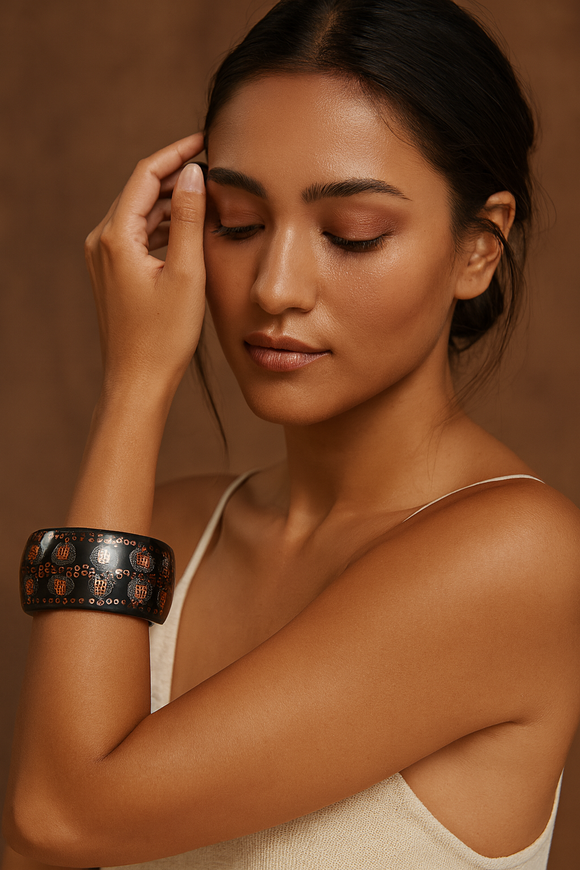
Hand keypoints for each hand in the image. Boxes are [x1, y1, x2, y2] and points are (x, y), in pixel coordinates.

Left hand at [85, 133, 206, 395]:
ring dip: (173, 204)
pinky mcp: (112, 273)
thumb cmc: (164, 335)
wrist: (137, 380)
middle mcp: (102, 241)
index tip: (206, 140)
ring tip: (209, 198)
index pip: (146, 175)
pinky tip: (189, 231)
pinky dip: (164, 227)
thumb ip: (191, 220)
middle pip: (141, 191)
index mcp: (116, 236)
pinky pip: (138, 236)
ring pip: (141, 214)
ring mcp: (104, 257)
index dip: (177, 153)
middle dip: (177, 176)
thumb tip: (193, 174)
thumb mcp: (187, 274)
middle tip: (216, 168)